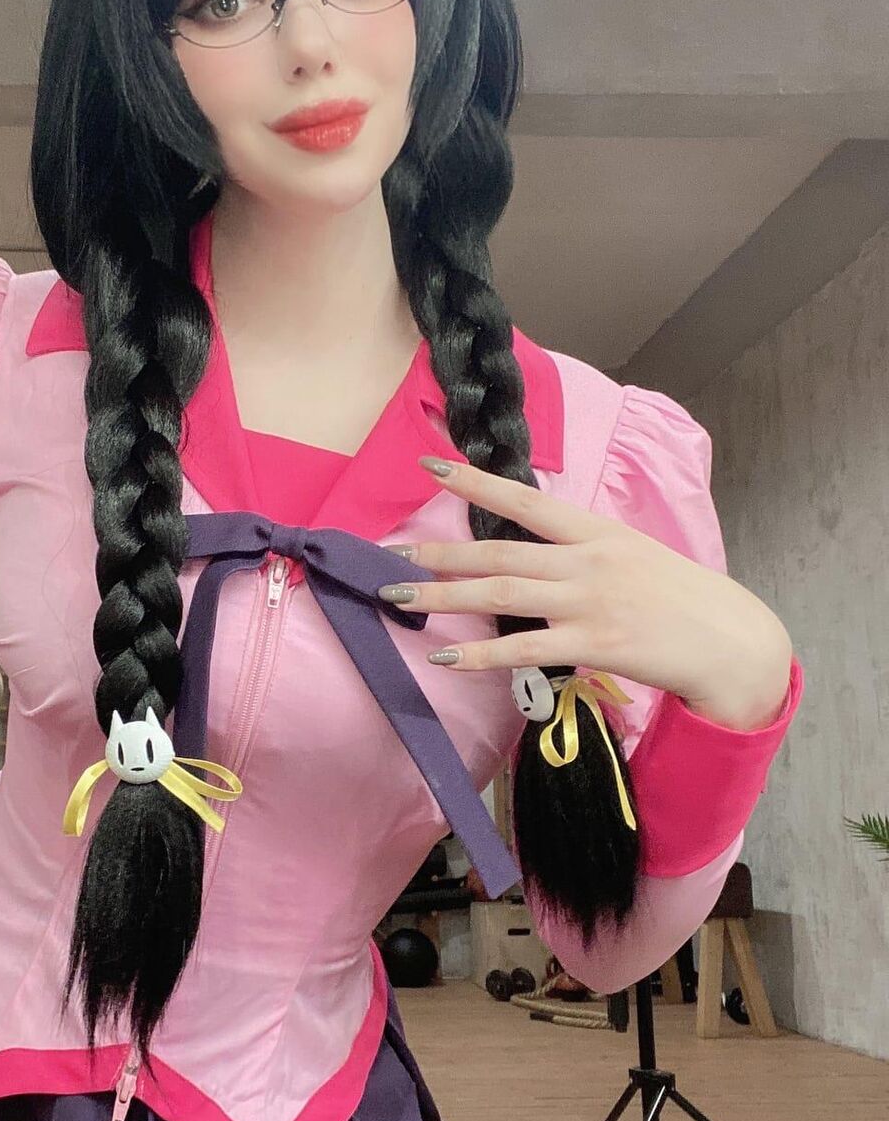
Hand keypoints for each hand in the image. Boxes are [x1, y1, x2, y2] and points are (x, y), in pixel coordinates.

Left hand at [378, 456, 791, 718]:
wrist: (730, 642)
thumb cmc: (680, 600)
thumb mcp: (634, 555)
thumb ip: (583, 551)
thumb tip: (533, 550)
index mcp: (597, 532)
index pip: (527, 500)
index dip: (477, 481)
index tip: (431, 465)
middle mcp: (588, 561)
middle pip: (501, 550)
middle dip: (441, 552)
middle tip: (390, 555)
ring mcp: (589, 603)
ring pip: (502, 593)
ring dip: (444, 596)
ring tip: (399, 599)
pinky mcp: (594, 645)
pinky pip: (525, 648)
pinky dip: (481, 653)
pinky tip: (446, 655)